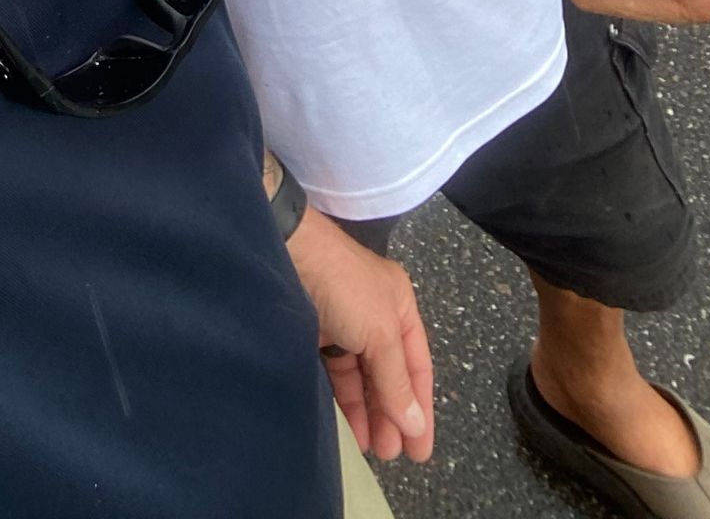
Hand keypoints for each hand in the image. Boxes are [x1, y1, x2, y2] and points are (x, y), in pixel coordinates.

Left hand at [284, 205, 432, 462]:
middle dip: (392, 415)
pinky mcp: (314, 332)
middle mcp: (374, 314)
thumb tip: (415, 425)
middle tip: (392, 456)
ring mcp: (343, 323)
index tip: (420, 450)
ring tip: (371, 449)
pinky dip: (343, 399)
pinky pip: (335, 373)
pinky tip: (347, 426)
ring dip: (368, 412)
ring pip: (361, 377)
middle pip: (389, 374)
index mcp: (399, 305)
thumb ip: (396, 381)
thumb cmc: (345, 287)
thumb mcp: (380, 333)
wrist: (288, 253)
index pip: (417, 365)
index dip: (421, 407)